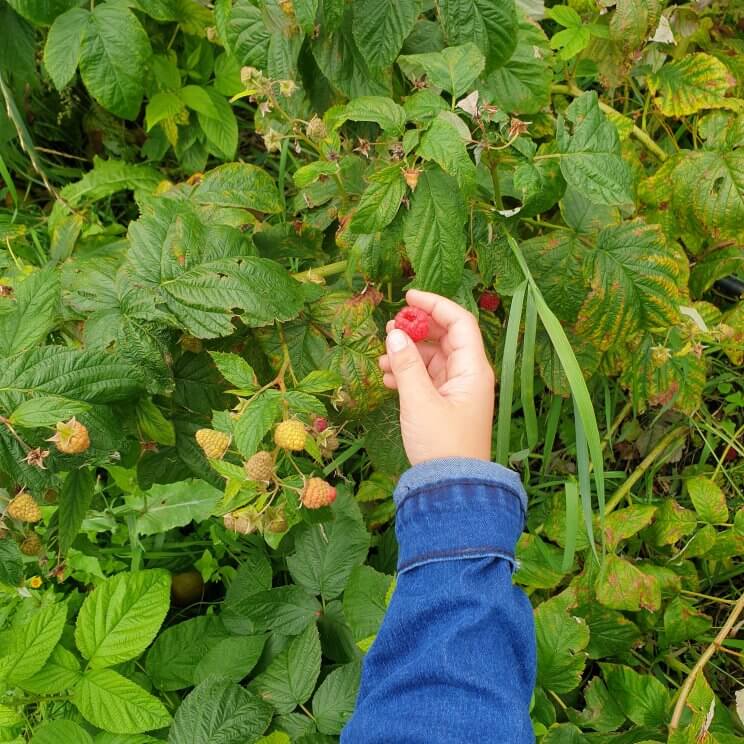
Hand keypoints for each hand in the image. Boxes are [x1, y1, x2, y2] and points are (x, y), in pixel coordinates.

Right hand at [379, 289, 494, 465]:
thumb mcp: (419, 401)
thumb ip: (406, 365)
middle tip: (389, 328)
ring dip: (407, 354)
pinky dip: (408, 374)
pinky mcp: (444, 405)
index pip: (459, 322)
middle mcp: (468, 375)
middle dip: (416, 330)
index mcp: (473, 370)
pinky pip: (426, 378)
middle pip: (444, 338)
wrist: (451, 488)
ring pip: (432, 359)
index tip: (408, 296)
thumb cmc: (442, 444)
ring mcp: (456, 391)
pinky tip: (388, 379)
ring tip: (382, 360)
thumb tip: (395, 334)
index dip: (435, 305)